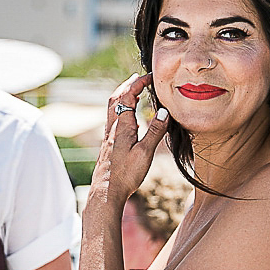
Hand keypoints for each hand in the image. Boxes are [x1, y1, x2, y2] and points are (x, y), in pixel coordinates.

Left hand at [90, 74, 170, 207]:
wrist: (105, 193)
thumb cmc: (125, 175)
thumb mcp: (145, 153)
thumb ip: (155, 132)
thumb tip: (165, 111)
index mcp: (122, 126)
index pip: (128, 95)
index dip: (138, 82)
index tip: (150, 76)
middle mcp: (113, 128)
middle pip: (116, 98)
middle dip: (127, 84)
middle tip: (138, 77)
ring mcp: (109, 136)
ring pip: (112, 108)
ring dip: (122, 95)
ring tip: (133, 92)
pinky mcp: (108, 145)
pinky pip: (113, 119)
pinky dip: (120, 110)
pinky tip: (128, 119)